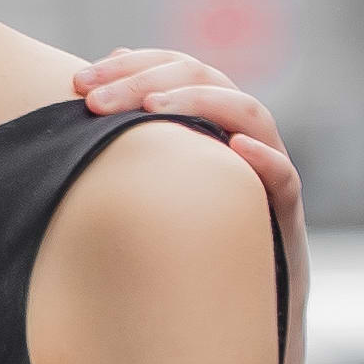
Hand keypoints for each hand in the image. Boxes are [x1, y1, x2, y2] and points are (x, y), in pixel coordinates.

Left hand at [73, 51, 300, 269]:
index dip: (131, 65)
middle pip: (206, 80)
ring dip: (201, 102)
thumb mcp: (151, 179)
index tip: (79, 81)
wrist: (231, 297)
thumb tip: (92, 89)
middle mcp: (240, 132)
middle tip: (94, 101)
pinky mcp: (284, 211)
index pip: (176, 67)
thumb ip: (130, 135)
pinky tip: (236, 148)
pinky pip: (284, 178)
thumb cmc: (181, 232)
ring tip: (151, 108)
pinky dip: (265, 158)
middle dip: (147, 81)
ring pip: (250, 114)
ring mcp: (266, 167)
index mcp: (207, 118)